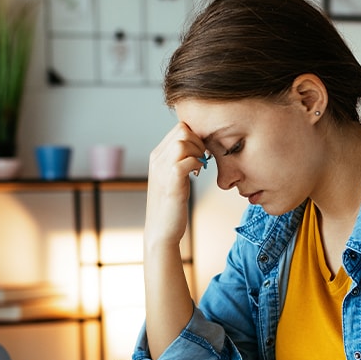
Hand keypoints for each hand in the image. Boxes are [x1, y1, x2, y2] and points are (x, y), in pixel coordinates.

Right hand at [145, 122, 207, 246]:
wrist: (161, 231)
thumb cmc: (170, 206)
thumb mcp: (172, 179)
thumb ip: (179, 162)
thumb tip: (198, 148)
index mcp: (156, 156)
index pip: (178, 129)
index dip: (195, 136)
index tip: (201, 152)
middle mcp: (157, 160)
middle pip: (182, 130)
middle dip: (199, 141)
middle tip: (203, 158)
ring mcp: (162, 170)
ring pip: (183, 141)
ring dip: (198, 151)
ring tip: (200, 166)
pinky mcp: (171, 182)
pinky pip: (187, 160)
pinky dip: (197, 164)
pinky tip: (197, 174)